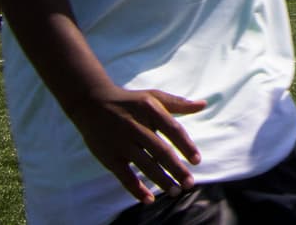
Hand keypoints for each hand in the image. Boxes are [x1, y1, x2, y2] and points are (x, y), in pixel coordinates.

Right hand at [66, 84, 206, 204]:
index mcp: (150, 110)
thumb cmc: (130, 101)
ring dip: (161, 180)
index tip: (197, 161)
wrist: (91, 102)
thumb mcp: (153, 97)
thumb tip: (203, 104)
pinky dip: (136, 189)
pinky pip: (124, 176)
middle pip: (160, 151)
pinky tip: (149, 199)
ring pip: (145, 165)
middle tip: (190, 184)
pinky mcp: (109, 156)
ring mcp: (121, 142)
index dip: (186, 145)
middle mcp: (136, 126)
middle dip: (176, 169)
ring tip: (176, 191)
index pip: (173, 129)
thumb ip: (178, 104)